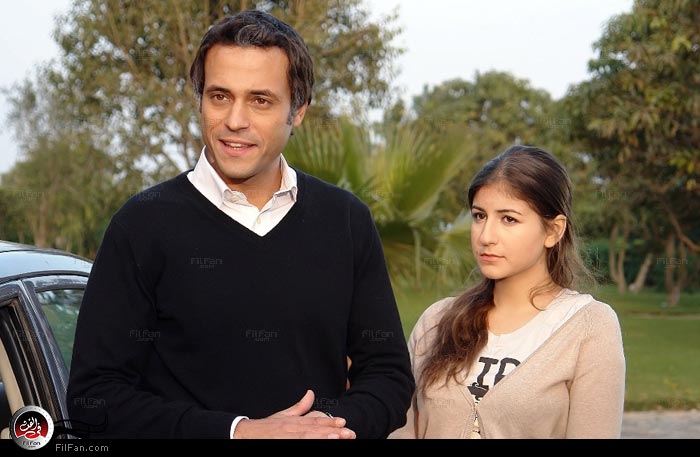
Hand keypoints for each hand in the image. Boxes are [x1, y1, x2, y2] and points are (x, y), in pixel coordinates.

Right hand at [233, 390, 355, 438]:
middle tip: (349, 433)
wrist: (243, 434)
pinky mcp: (281, 444)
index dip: (330, 421)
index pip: (315, 421)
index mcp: (293, 421)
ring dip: (322, 438)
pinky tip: (315, 444)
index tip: (344, 422)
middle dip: (333, 431)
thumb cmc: (265, 428)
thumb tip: (311, 393)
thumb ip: (299, 407)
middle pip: (314, 429)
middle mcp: (290, 428)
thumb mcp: (282, 416)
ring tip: (337, 438)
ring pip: (306, 437)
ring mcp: (285, 438)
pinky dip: (306, 444)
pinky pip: (295, 444)